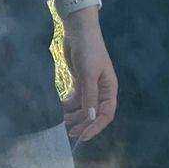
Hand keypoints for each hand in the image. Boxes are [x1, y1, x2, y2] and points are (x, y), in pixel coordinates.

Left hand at [61, 10, 116, 144]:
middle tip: (68, 131)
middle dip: (81, 123)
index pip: (105, 114)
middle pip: (93, 114)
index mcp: (109, 89)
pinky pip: (75, 99)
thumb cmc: (88, 49)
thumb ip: (89, 96)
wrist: (78, 30)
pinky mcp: (79, 81)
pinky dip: (68, 105)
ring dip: (73, 116)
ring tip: (61, 121)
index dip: (95, 127)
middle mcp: (101, 90)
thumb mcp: (89, 74)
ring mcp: (90, 86)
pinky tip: (59, 109)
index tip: (82, 137)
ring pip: (83, 108)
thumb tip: (91, 118)